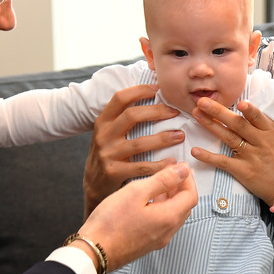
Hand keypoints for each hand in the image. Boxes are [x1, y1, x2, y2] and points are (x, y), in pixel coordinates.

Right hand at [77, 161, 197, 271]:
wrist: (94, 250)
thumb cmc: (111, 222)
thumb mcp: (137, 192)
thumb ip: (162, 180)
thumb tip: (182, 170)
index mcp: (168, 218)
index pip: (191, 195)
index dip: (188, 178)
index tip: (180, 167)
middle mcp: (167, 231)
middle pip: (185, 206)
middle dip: (181, 187)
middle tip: (171, 172)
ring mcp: (158, 239)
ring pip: (174, 214)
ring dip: (171, 197)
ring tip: (159, 182)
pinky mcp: (147, 242)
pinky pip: (163, 222)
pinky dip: (162, 207)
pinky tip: (148, 199)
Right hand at [83, 84, 183, 215]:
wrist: (93, 184)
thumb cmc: (108, 153)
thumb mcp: (109, 132)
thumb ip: (123, 118)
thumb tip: (151, 94)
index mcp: (103, 121)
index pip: (120, 98)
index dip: (139, 90)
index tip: (158, 89)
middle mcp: (104, 135)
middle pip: (132, 116)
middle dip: (157, 111)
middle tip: (175, 112)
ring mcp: (108, 154)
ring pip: (139, 142)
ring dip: (163, 138)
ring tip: (180, 135)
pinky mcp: (114, 172)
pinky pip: (141, 167)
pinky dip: (159, 165)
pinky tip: (172, 162)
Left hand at [190, 98, 273, 204]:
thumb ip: (259, 123)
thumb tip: (240, 104)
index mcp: (269, 130)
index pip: (257, 117)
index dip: (249, 110)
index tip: (239, 102)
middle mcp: (261, 142)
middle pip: (237, 124)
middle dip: (219, 111)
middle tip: (202, 101)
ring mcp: (252, 156)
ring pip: (229, 138)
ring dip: (211, 125)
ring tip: (196, 115)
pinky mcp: (244, 171)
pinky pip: (223, 162)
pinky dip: (208, 157)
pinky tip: (195, 151)